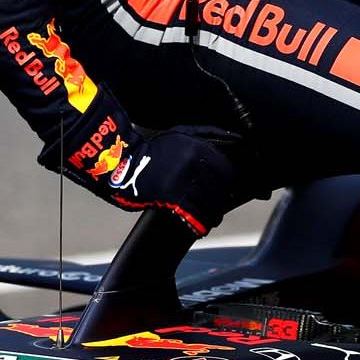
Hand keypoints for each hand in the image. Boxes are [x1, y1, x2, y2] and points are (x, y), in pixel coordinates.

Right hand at [40, 127, 240, 232]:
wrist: (123, 164)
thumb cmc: (154, 149)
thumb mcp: (180, 134)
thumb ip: (209, 133)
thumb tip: (236, 138)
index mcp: (198, 147)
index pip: (226, 168)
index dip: (230, 182)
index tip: (228, 188)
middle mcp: (193, 163)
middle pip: (220, 188)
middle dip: (222, 199)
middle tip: (219, 206)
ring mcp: (183, 181)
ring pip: (210, 203)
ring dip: (213, 213)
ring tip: (212, 218)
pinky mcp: (172, 198)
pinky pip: (194, 214)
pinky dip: (200, 223)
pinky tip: (202, 226)